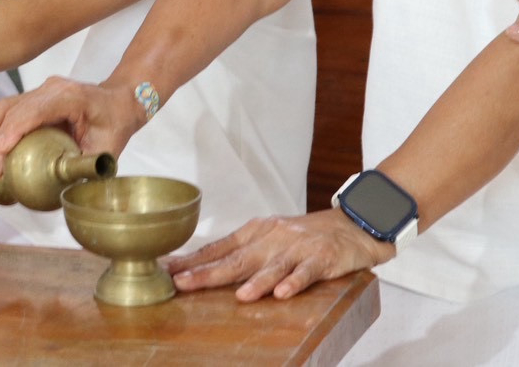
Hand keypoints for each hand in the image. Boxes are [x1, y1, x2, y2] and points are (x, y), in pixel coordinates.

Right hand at [0, 75, 144, 177]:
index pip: (32, 111)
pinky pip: (10, 109)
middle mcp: (51, 88)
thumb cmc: (115, 123)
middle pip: (12, 108)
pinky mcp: (35, 97)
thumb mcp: (107, 149)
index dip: (11, 132)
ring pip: (5, 106)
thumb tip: (64, 192)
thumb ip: (85, 168)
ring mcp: (41, 90)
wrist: (120, 101)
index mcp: (69, 97)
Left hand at [165, 210, 392, 301]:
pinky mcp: (322, 260)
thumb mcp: (269, 237)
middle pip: (237, 258)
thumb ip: (242, 251)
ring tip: (239, 295)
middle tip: (183, 283)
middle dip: (208, 272)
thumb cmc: (304, 235)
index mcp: (256, 232)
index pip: (219, 247)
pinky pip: (307, 273)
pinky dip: (295, 282)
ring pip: (273, 267)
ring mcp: (297, 249)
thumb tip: (202, 266)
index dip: (193, 259)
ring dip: (256, 281)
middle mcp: (272, 238)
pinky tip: (283, 293)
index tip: (168, 269)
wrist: (351, 224)